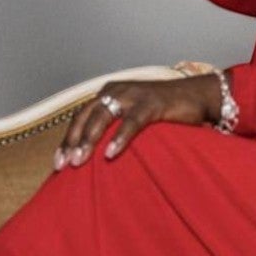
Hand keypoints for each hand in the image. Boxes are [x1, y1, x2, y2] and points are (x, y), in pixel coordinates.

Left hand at [53, 74, 219, 168]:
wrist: (197, 95)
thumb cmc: (164, 112)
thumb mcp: (133, 116)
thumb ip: (115, 127)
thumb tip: (95, 154)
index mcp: (108, 93)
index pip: (80, 116)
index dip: (67, 139)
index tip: (58, 163)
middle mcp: (116, 90)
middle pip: (86, 116)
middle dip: (73, 141)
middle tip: (65, 165)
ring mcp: (133, 95)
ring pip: (103, 117)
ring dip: (89, 140)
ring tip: (80, 161)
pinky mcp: (151, 104)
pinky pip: (131, 123)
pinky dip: (119, 138)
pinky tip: (110, 153)